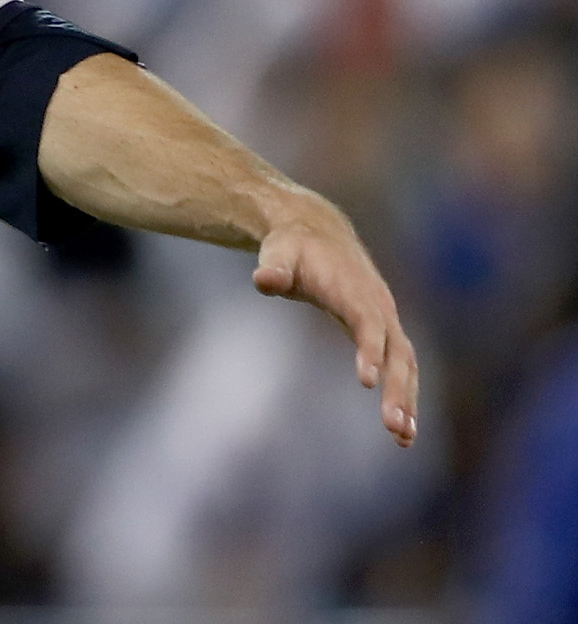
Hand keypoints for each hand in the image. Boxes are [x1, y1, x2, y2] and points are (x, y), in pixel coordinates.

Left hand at [252, 185, 419, 446]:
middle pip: (397, 352)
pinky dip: (406, 396)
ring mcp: (386, 320)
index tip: (368, 382)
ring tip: (403, 439)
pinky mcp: (385, 332)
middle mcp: (378, 307)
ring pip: (406, 364)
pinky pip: (402, 368)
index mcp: (353, 290)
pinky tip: (402, 433)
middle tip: (394, 428)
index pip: (366, 322)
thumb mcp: (278, 253)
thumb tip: (264, 280)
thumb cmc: (292, 248)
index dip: (370, 350)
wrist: (316, 232)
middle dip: (398, 389)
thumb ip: (274, 268)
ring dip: (408, 400)